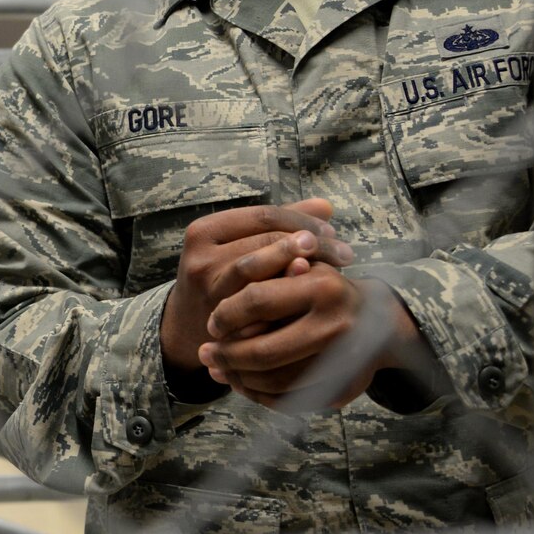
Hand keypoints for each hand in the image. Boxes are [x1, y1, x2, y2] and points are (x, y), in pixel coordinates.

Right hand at [158, 199, 353, 374]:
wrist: (187, 326)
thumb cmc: (222, 276)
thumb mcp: (237, 243)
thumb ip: (277, 225)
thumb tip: (326, 207)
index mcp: (204, 230)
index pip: (263, 216)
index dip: (302, 222)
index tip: (332, 232)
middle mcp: (201, 258)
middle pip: (266, 241)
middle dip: (311, 244)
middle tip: (345, 254)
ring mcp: (208, 290)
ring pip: (264, 273)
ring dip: (305, 268)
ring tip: (336, 271)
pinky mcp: (218, 317)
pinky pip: (262, 305)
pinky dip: (290, 298)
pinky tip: (315, 297)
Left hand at [200, 269, 420, 409]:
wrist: (379, 322)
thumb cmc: (327, 289)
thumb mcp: (303, 269)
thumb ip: (267, 275)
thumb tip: (220, 295)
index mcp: (324, 288)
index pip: (258, 301)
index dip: (227, 315)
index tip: (212, 323)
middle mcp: (335, 326)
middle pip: (264, 351)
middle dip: (227, 355)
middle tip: (205, 353)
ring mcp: (342, 362)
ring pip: (275, 381)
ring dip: (239, 378)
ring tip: (216, 369)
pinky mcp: (342, 388)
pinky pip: (291, 400)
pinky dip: (260, 395)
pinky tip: (240, 383)